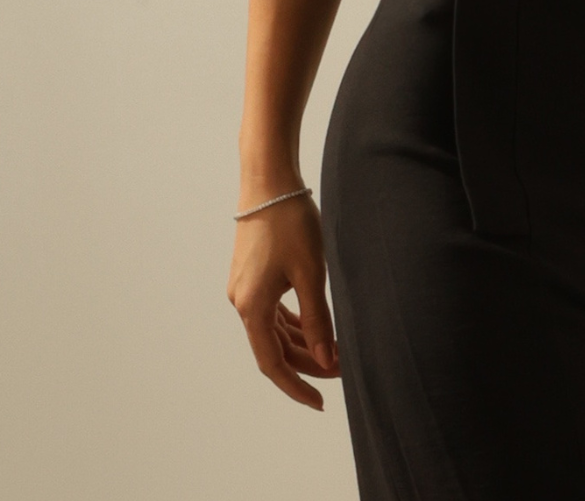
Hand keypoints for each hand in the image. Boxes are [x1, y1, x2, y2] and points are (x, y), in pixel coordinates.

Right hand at [226, 193, 339, 407]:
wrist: (269, 181)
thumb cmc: (289, 223)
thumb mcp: (310, 274)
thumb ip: (318, 320)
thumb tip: (327, 360)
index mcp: (252, 306)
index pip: (272, 362)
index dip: (295, 386)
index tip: (318, 402)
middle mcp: (242, 301)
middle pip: (274, 348)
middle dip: (307, 364)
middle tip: (342, 372)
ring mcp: (245, 288)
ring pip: (274, 330)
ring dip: (302, 344)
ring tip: (335, 352)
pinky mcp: (252, 275)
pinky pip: (272, 312)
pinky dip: (294, 324)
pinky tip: (315, 329)